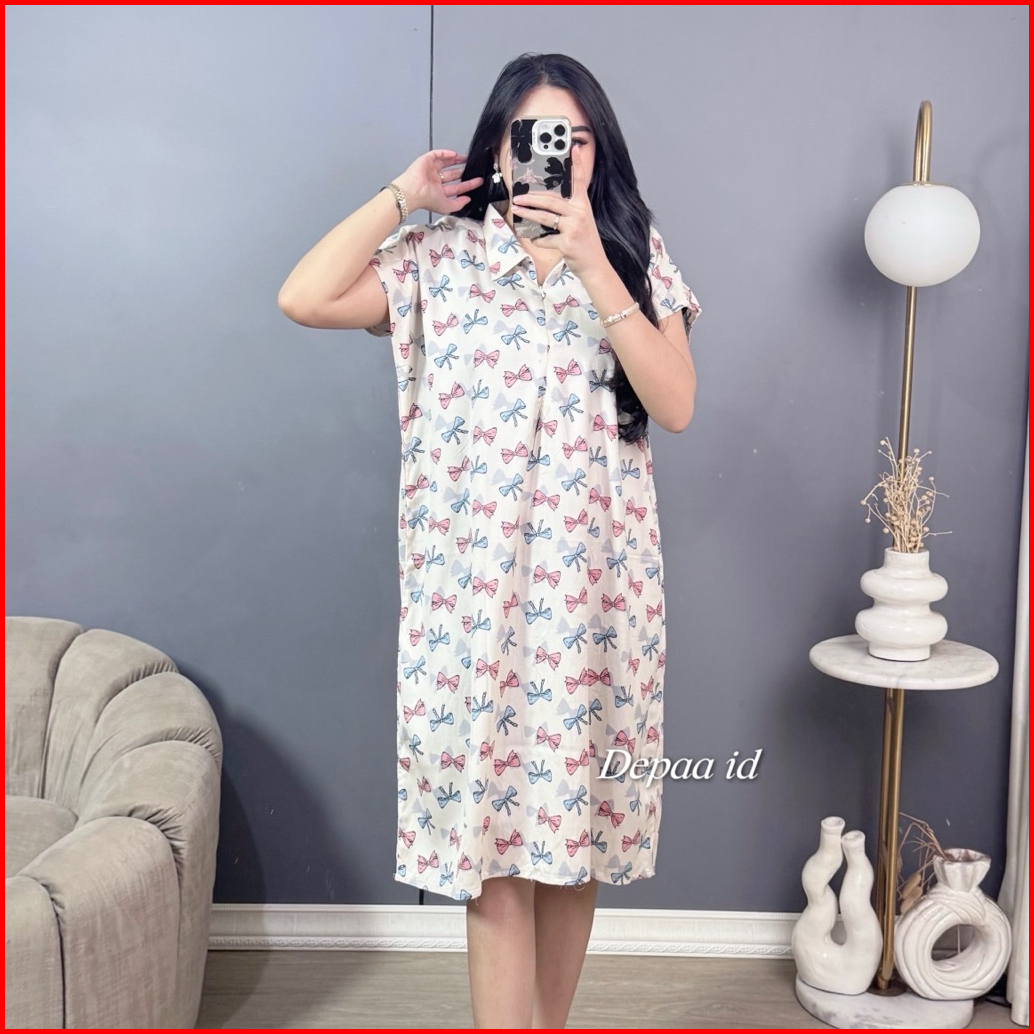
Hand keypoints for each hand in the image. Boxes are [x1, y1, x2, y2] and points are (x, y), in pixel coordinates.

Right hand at [393, 150, 482, 215]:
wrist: (414, 191)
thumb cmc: (426, 200)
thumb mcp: (446, 207)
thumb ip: (458, 204)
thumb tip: (468, 199)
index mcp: (438, 192)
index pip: (456, 188)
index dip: (467, 185)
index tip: (477, 181)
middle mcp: (434, 181)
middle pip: (452, 174)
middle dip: (463, 171)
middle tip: (474, 169)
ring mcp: (430, 170)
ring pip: (445, 163)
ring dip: (456, 160)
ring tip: (466, 159)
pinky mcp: (426, 160)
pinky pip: (437, 154)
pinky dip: (446, 153)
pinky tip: (454, 155)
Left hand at [509, 145, 607, 277]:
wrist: (594, 265)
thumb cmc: (585, 242)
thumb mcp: (581, 221)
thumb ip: (569, 210)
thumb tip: (547, 201)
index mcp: (583, 205)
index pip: (579, 181)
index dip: (576, 164)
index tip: (572, 147)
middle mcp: (580, 213)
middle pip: (552, 200)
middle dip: (532, 197)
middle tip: (518, 196)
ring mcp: (573, 228)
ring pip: (545, 217)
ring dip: (528, 213)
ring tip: (517, 209)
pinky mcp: (567, 243)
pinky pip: (545, 239)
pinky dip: (538, 239)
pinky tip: (535, 239)